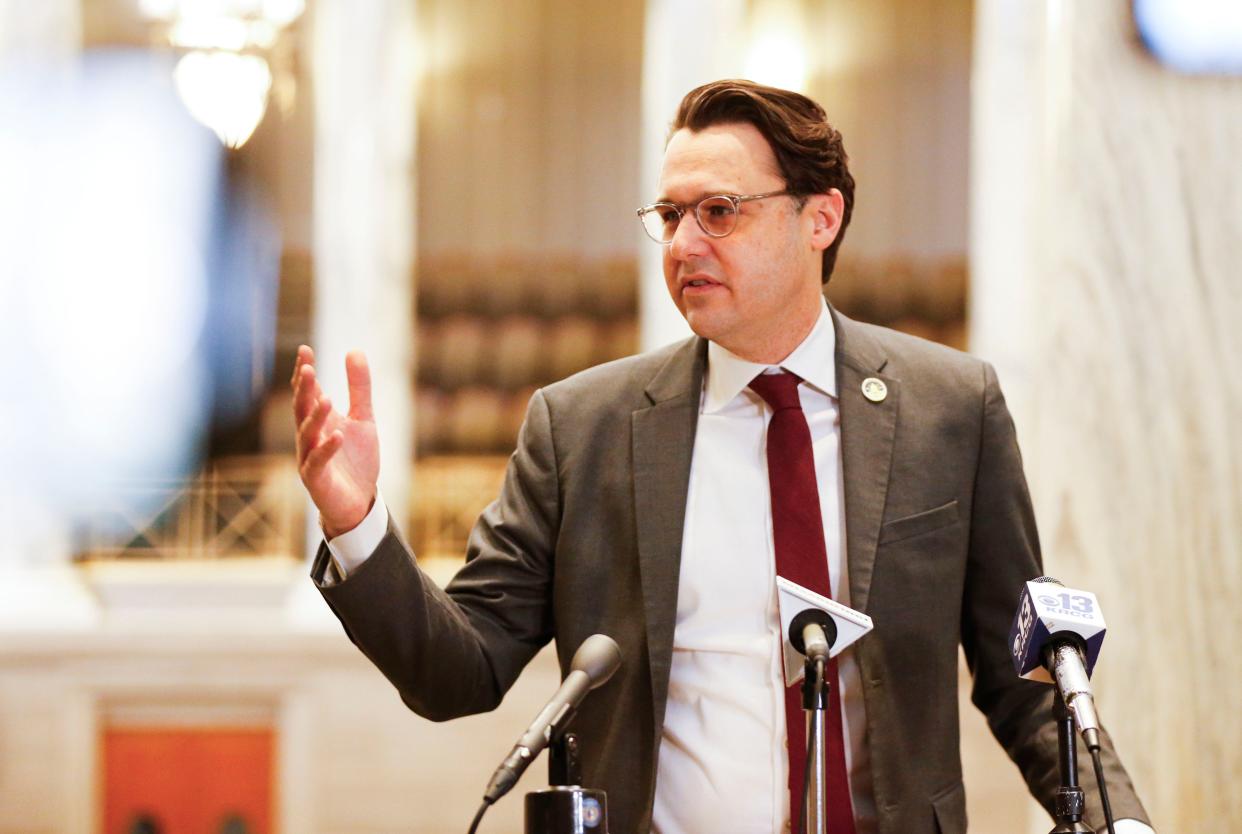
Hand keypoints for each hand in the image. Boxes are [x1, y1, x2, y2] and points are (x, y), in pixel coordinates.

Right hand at [291, 345, 379, 537]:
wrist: (359, 501)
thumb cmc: (356, 460)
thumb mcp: (364, 418)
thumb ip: (359, 388)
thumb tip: (353, 350)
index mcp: (318, 421)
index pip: (307, 393)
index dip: (304, 373)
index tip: (304, 350)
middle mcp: (308, 437)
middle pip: (302, 410)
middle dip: (304, 390)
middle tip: (307, 368)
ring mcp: (309, 458)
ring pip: (307, 434)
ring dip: (315, 417)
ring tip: (326, 398)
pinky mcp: (316, 479)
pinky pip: (318, 462)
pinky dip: (327, 448)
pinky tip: (337, 435)